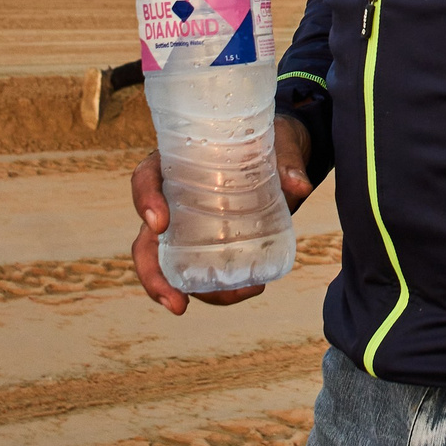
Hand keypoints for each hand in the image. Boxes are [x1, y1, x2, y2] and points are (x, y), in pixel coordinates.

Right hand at [130, 116, 314, 314]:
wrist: (284, 153)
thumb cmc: (270, 141)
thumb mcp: (281, 143)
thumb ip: (288, 161)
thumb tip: (300, 186)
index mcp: (176, 163)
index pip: (145, 180)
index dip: (146, 202)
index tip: (160, 225)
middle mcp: (172, 199)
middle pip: (146, 240)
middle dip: (155, 276)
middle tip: (178, 303)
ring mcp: (187, 225)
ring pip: (168, 264)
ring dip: (189, 291)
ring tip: (233, 297)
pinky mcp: (208, 242)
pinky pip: (199, 270)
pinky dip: (217, 288)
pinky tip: (244, 291)